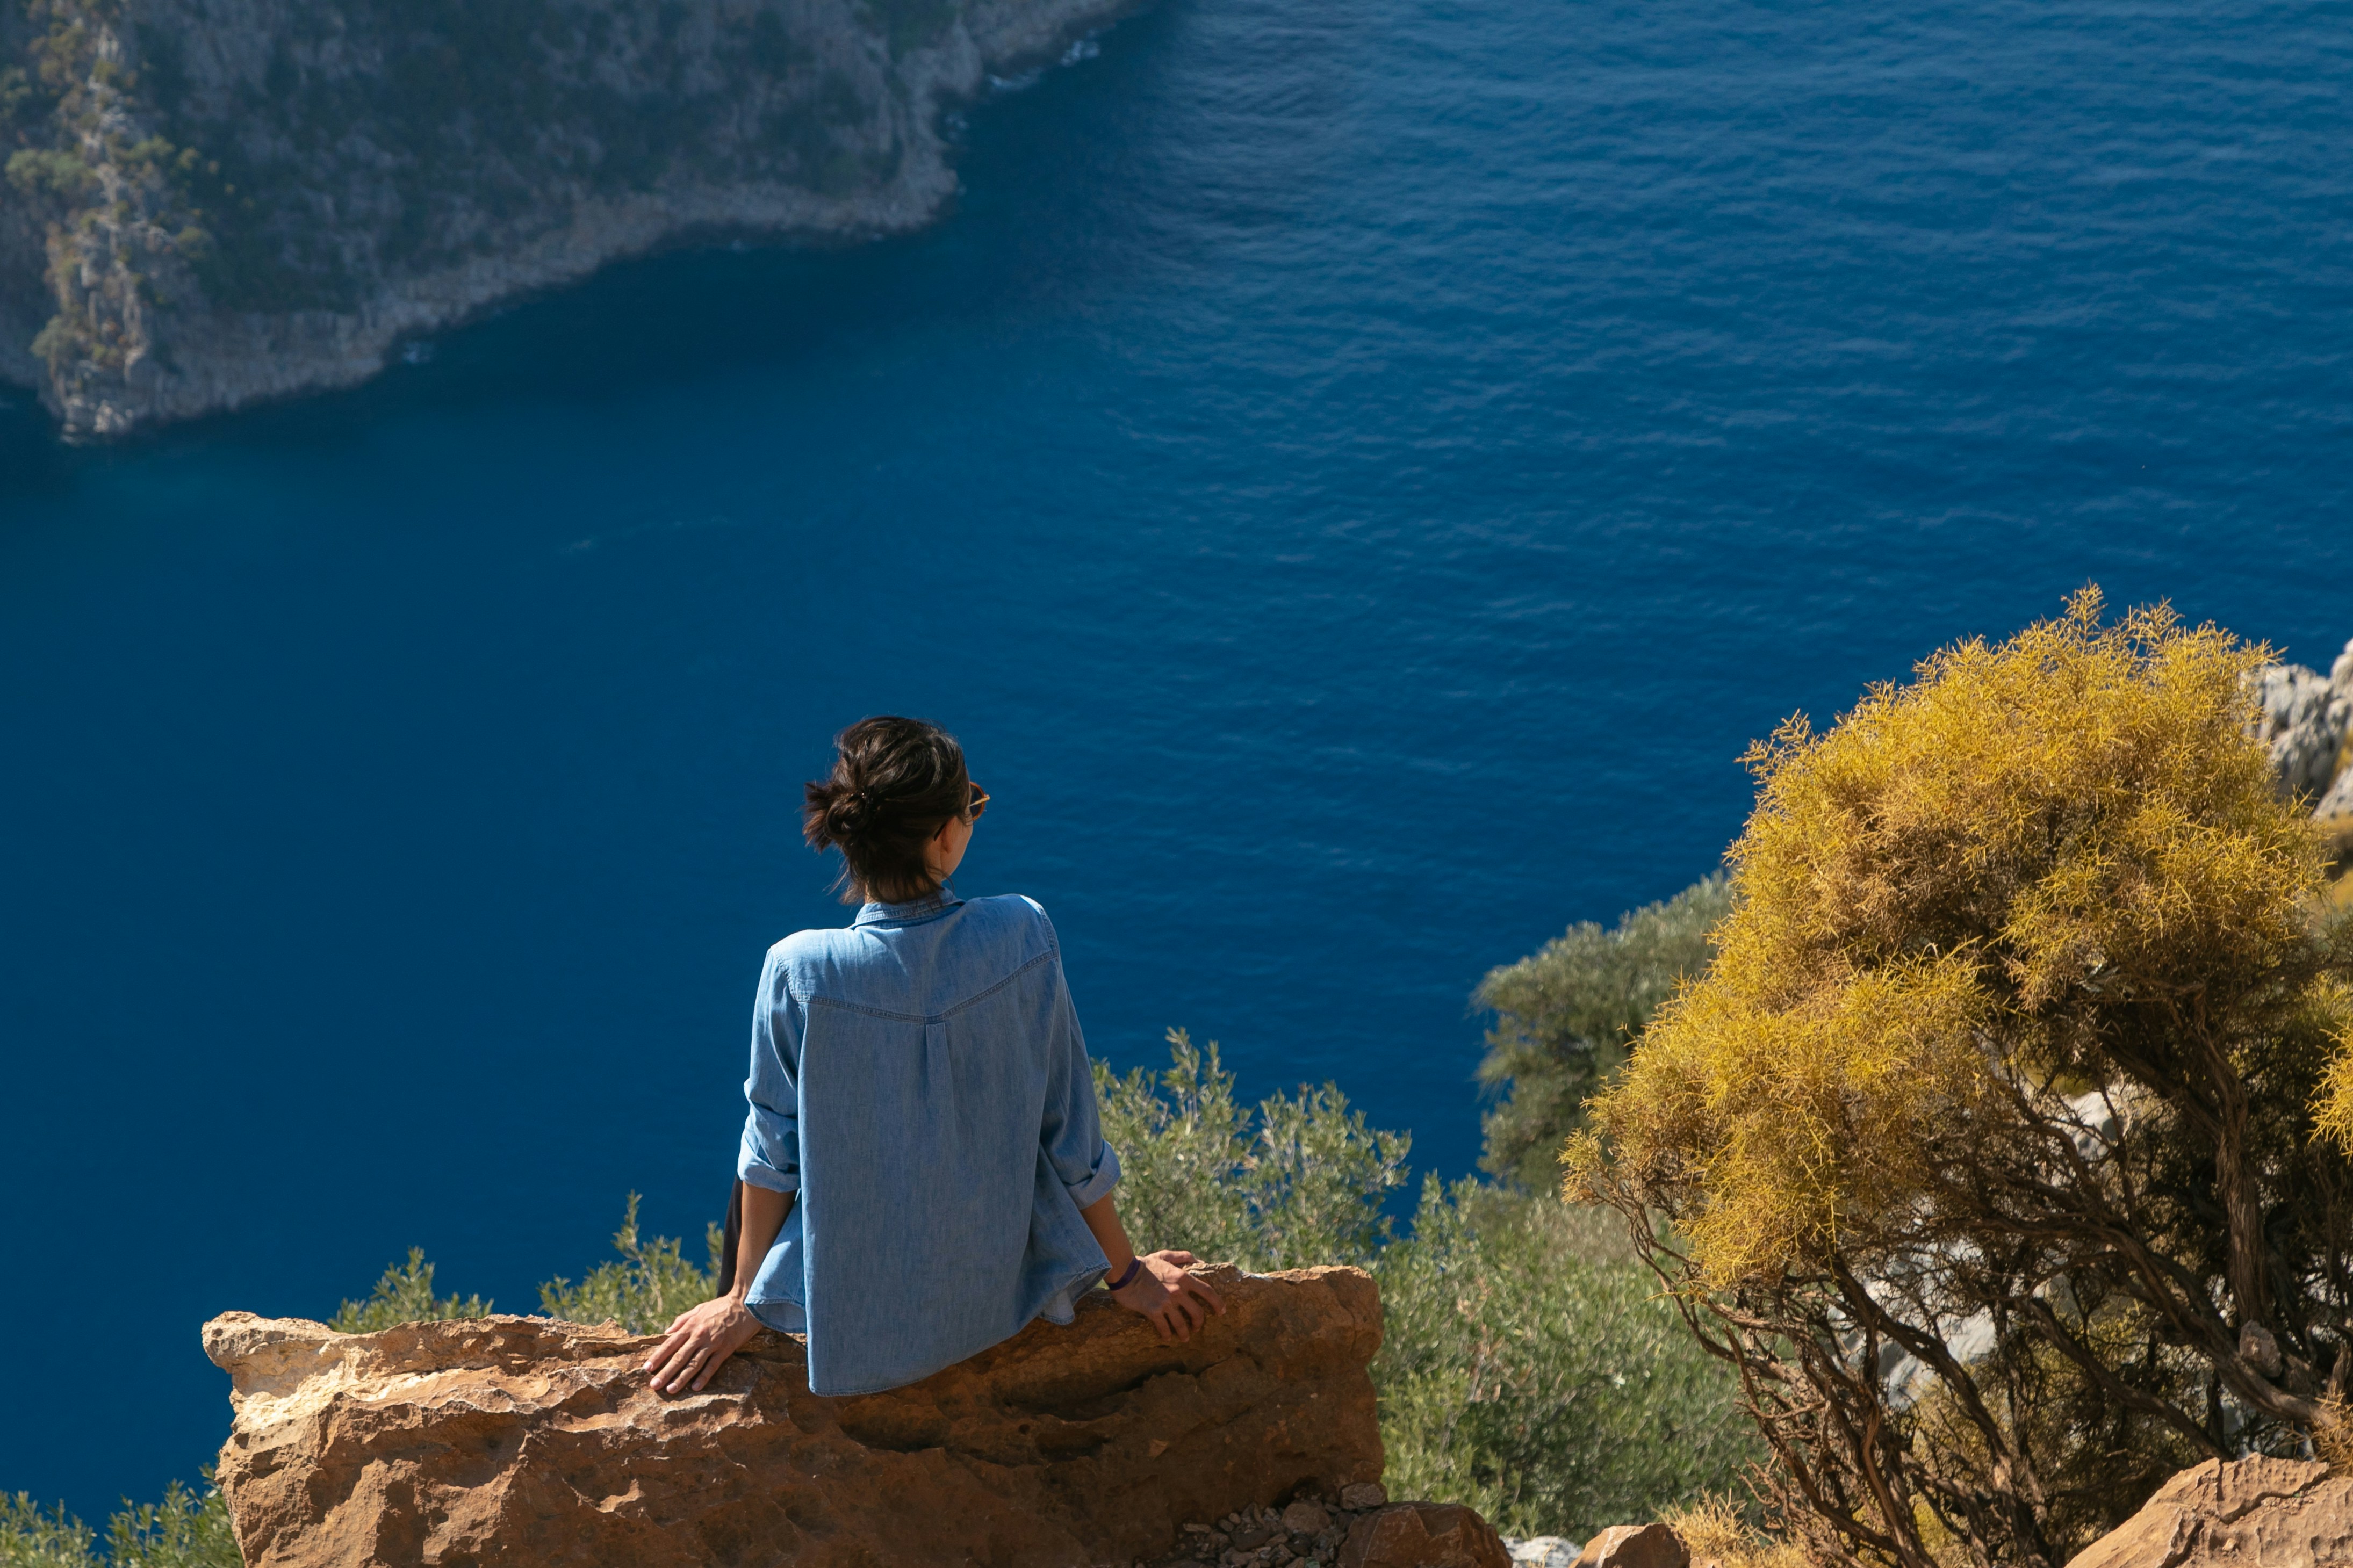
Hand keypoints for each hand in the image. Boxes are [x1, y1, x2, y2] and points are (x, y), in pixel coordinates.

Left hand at [642, 1293, 763, 1394]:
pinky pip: (713, 1365)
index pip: (670, 1343)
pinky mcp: (726, 1349)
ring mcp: (713, 1343)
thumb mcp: (699, 1309)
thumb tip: (666, 1332)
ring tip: (670, 1390)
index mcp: (691, 1326)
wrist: (746, 1303)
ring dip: (681, 1378)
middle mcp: (699, 1335)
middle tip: (654, 1385)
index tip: (647, 1368)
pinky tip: (695, 1387)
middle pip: (679, 1357)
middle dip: (665, 1372)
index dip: (658, 1356)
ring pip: (694, 1364)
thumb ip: (682, 1320)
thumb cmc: (720, 1306)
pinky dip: (704, 1377)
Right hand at [1109, 1250, 1224, 1342]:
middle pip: (1197, 1313)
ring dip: (1185, 1334)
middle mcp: (1178, 1292)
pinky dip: (1167, 1335)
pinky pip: (1164, 1328)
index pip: (1207, 1292)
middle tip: (1197, 1327)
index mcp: (1183, 1278)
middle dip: (1199, 1323)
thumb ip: (1183, 1257)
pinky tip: (1166, 1337)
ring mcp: (1166, 1303)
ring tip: (1184, 1338)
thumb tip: (1199, 1260)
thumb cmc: (1145, 1264)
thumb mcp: (1165, 1255)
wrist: (1125, 1272)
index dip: (1218, 1303)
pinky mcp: (1154, 1312)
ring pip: (1182, 1324)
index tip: (1222, 1311)